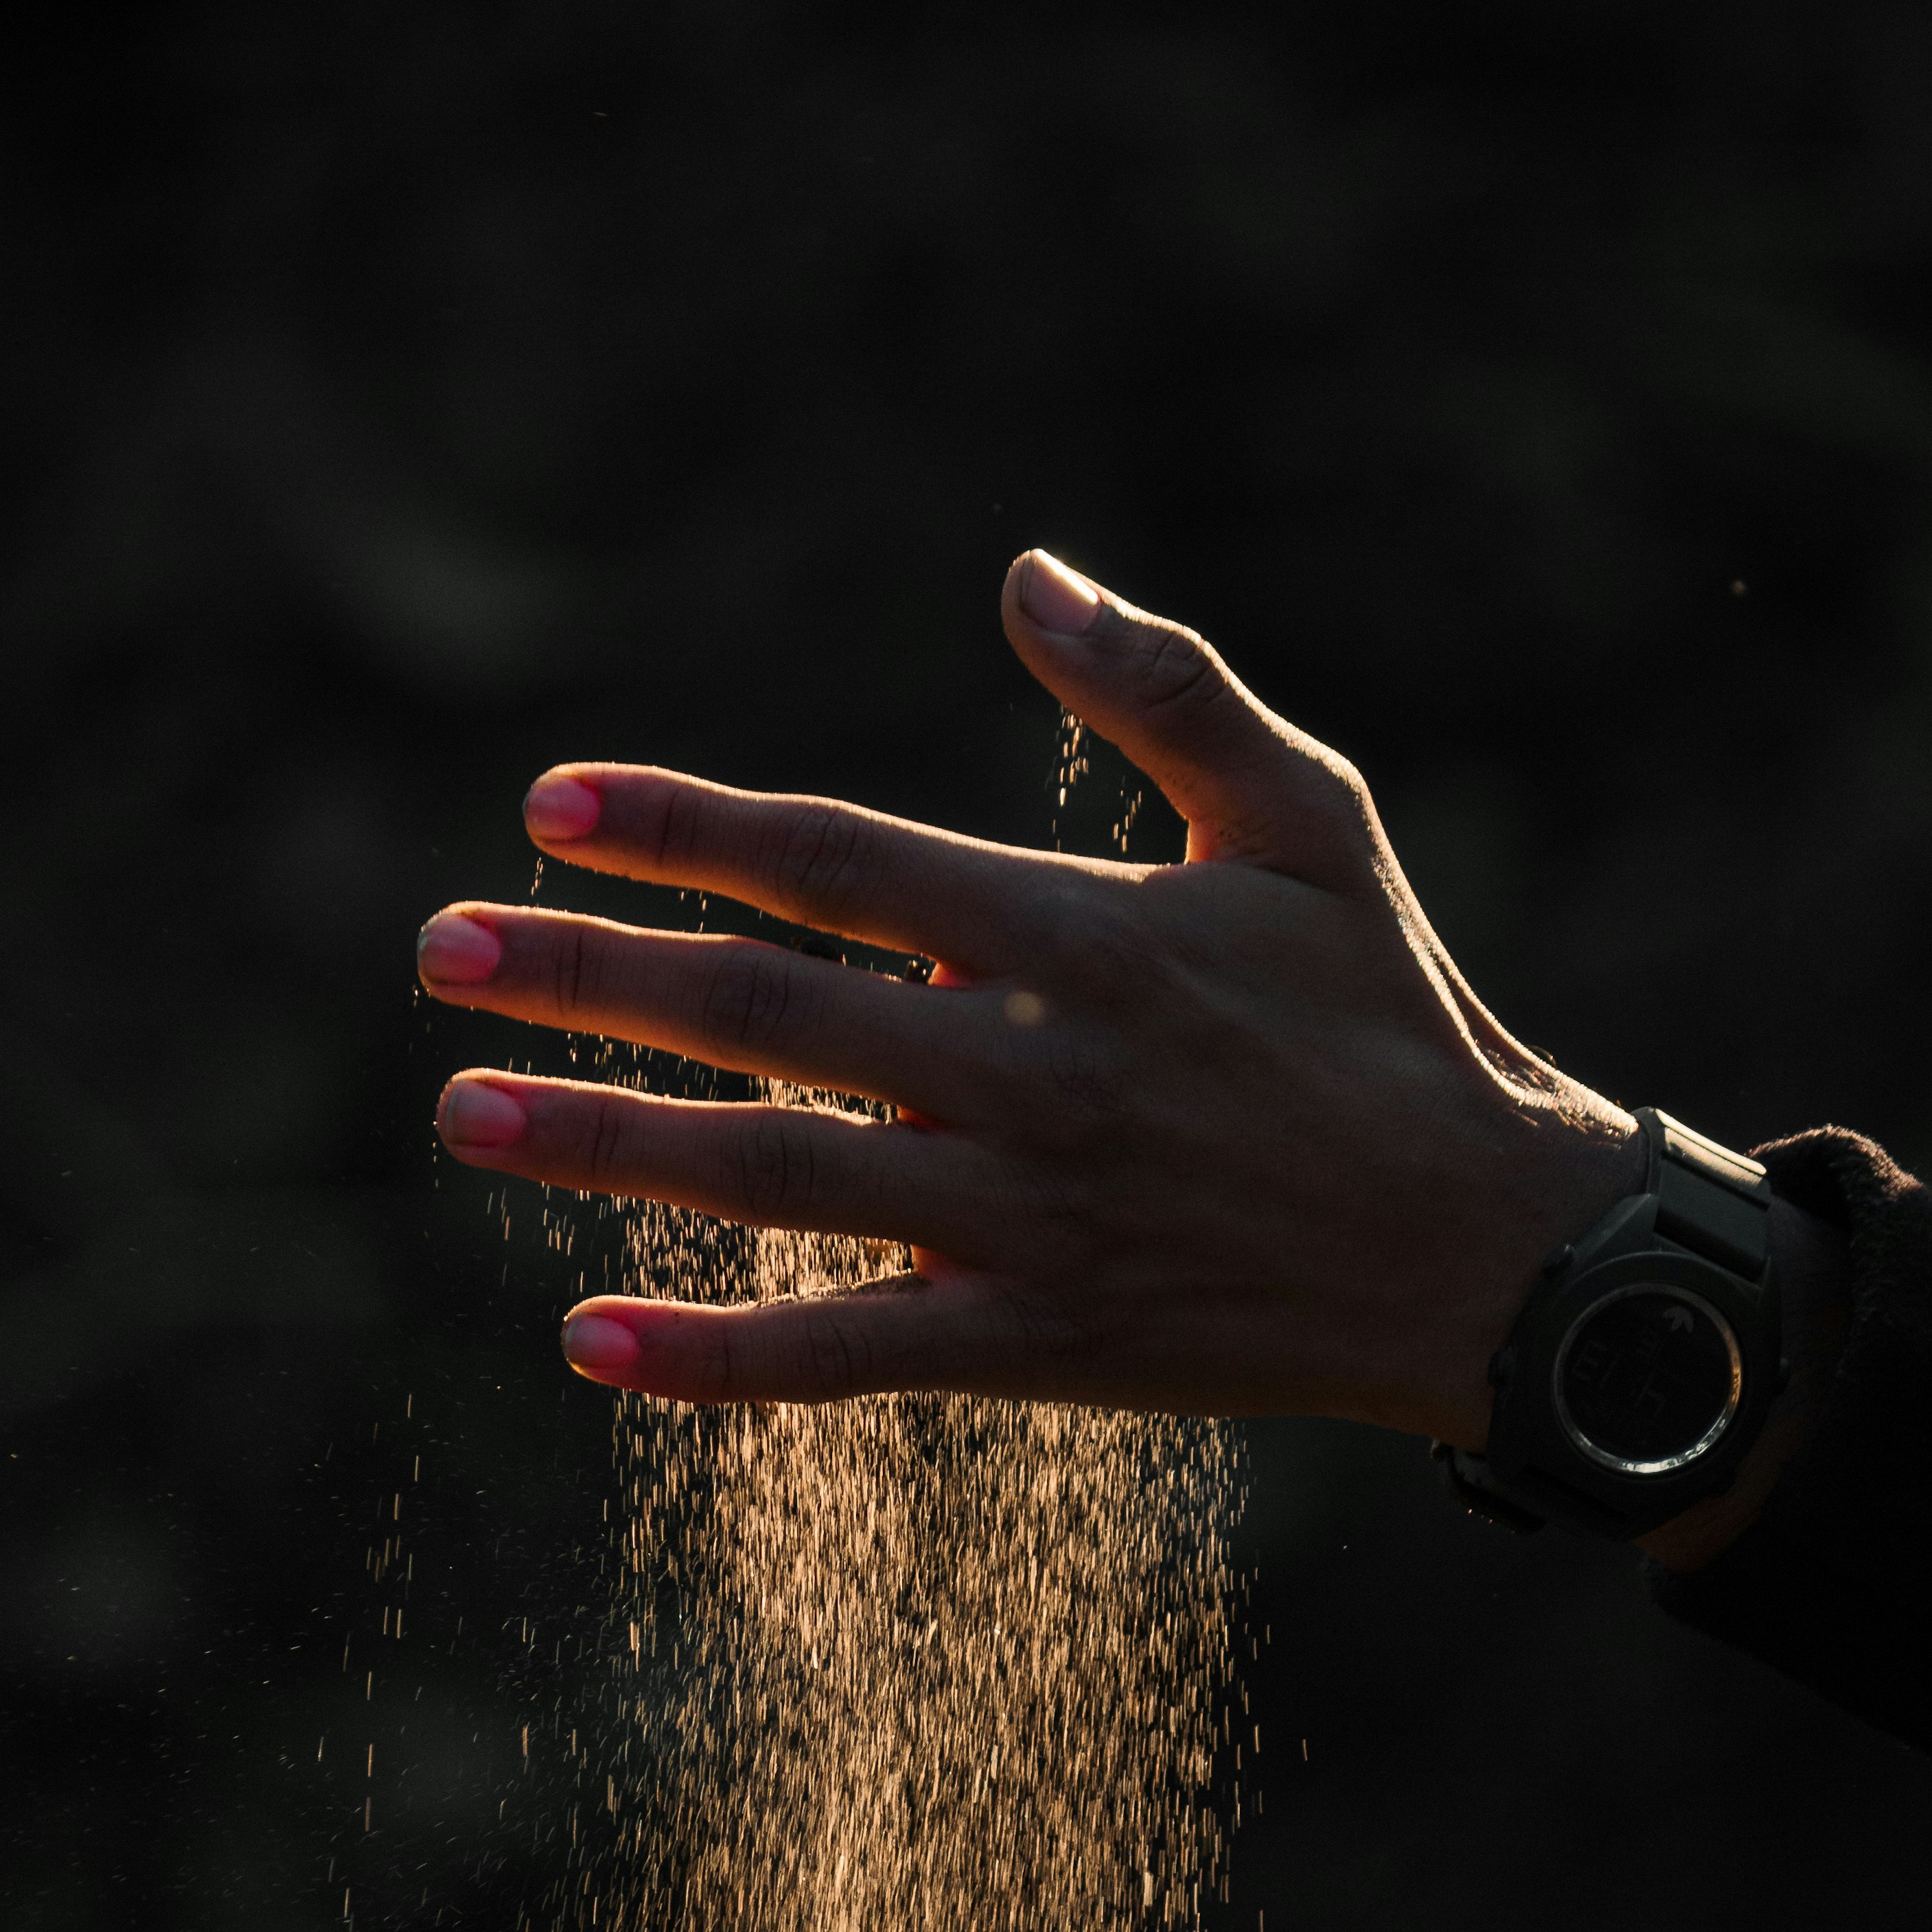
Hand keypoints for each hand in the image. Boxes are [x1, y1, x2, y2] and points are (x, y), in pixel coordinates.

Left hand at [414, 551, 1649, 1449]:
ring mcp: (1026, 1224)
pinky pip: (844, 1358)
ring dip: (606, 1145)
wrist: (1488, 1256)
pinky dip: (715, 1359)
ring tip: (461, 1113)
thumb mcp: (1315, 820)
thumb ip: (1170, 690)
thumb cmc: (1395, 1020)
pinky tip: (588, 1343)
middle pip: (766, 1016)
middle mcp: (1031, 1076)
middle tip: (443, 950)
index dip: (682, 829)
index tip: (547, 807)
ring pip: (773, 1180)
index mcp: (1082, 938)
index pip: (833, 865)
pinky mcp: (1037, 1349)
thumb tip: (1025, 572)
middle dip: (592, 975)